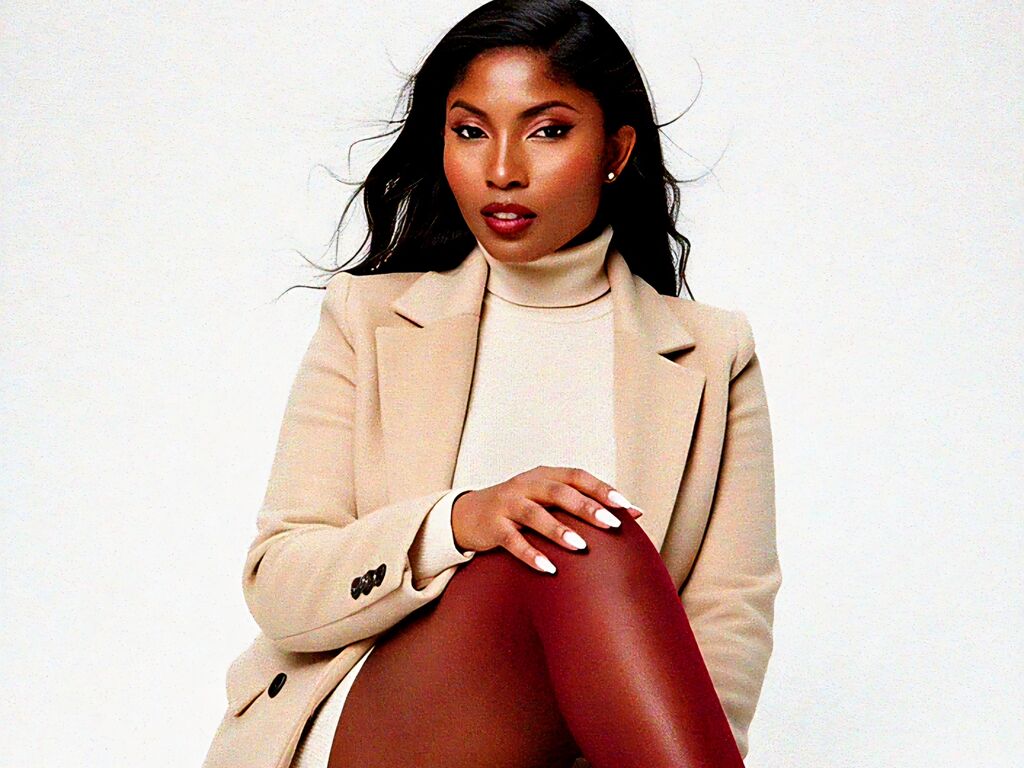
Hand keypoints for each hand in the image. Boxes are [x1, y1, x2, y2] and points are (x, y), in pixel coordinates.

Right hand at [450, 466, 643, 573]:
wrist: (468, 515)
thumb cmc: (519, 508)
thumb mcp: (549, 500)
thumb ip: (586, 504)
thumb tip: (637, 512)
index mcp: (544, 475)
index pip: (576, 476)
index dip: (600, 489)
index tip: (624, 505)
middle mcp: (525, 485)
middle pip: (558, 492)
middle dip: (585, 507)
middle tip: (610, 523)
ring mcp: (507, 504)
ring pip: (534, 514)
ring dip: (558, 530)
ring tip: (580, 546)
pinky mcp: (493, 526)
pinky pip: (512, 540)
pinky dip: (530, 553)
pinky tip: (547, 567)